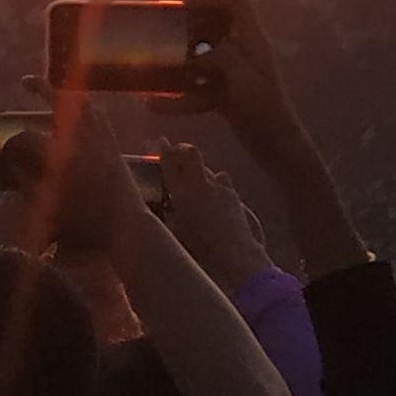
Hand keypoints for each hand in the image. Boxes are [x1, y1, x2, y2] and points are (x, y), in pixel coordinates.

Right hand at [7, 77, 150, 251]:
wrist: (125, 225)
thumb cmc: (85, 224)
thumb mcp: (49, 210)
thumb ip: (28, 186)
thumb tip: (13, 166)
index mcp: (61, 158)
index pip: (28, 138)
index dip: (13, 142)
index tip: (6, 150)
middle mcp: (82, 140)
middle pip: (61, 102)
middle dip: (41, 87)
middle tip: (26, 81)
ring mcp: (101, 138)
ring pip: (84, 102)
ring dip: (67, 92)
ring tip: (53, 89)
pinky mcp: (113, 143)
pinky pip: (99, 115)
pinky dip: (87, 107)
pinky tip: (79, 110)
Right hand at [149, 0, 310, 168]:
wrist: (277, 150)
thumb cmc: (264, 111)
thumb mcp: (242, 79)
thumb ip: (219, 58)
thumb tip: (191, 56)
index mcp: (251, 40)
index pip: (235, 1)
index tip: (183, 7)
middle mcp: (242, 52)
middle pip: (215, 24)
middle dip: (188, 26)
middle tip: (163, 32)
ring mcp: (233, 74)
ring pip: (202, 56)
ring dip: (179, 59)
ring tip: (154, 65)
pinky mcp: (225, 96)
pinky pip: (197, 88)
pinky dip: (177, 96)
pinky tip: (154, 105)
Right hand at [161, 142, 272, 295]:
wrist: (233, 254)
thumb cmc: (199, 250)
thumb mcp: (175, 233)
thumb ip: (168, 215)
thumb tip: (166, 205)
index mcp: (181, 192)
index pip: (169, 163)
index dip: (163, 149)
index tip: (161, 141)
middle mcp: (200, 184)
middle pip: (191, 152)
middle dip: (182, 149)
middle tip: (176, 151)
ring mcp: (219, 187)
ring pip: (207, 167)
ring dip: (199, 168)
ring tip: (194, 179)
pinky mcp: (232, 194)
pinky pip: (221, 180)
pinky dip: (215, 182)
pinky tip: (213, 193)